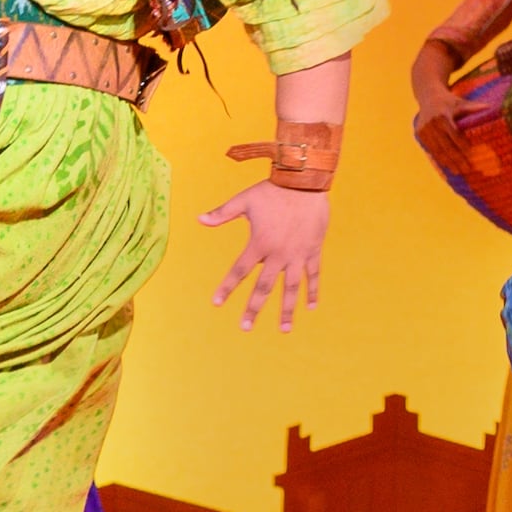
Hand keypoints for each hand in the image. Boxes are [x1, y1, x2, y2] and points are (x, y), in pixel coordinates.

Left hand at [204, 181, 329, 331]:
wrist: (304, 182)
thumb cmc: (273, 190)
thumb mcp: (244, 201)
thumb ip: (222, 213)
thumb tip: (199, 219)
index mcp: (259, 244)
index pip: (239, 271)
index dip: (227, 287)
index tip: (217, 303)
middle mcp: (278, 254)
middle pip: (263, 288)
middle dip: (253, 308)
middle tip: (245, 327)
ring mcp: (297, 255)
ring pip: (290, 288)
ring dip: (287, 310)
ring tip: (285, 329)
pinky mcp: (312, 251)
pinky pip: (313, 275)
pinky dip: (312, 290)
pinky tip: (311, 306)